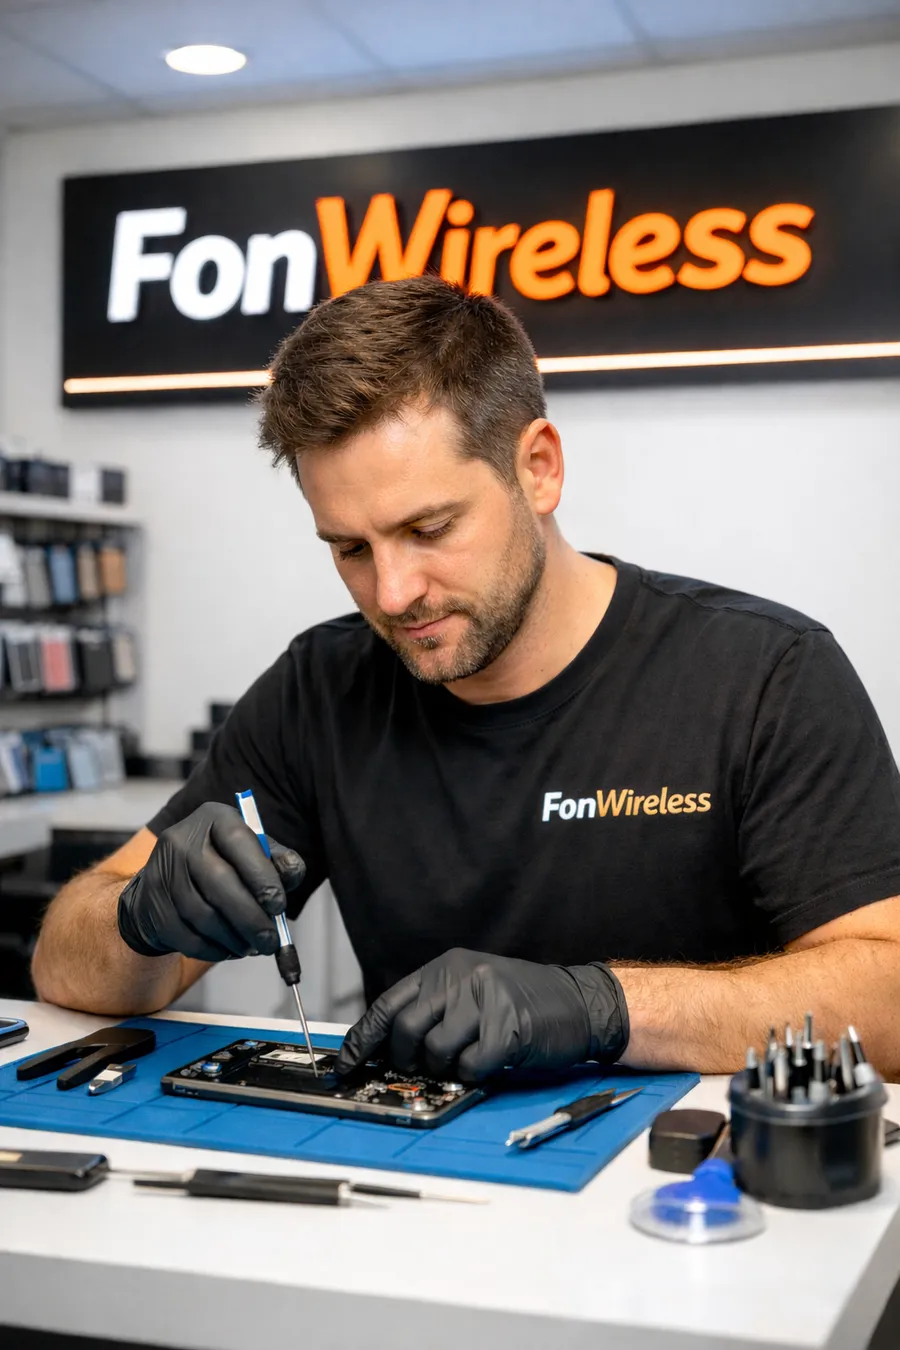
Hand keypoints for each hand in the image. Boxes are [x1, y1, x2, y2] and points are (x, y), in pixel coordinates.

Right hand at [117, 802, 305, 961]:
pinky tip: (228, 949)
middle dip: (251, 918)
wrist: (170, 882)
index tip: (279, 906)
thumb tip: (293, 872)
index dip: (262, 876)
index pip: (240, 841)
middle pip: (220, 883)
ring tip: (252, 947)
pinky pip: (185, 935)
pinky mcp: (152, 903)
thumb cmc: (223, 865)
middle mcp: (183, 839)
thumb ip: (278, 862)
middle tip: (271, 942)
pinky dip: (212, 950)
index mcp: (215, 818)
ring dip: (233, 938)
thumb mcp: (254, 853)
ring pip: (203, 915)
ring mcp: (162, 870)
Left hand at [337, 948, 628, 1081]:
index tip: (346, 1064)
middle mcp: (461, 978)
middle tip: (424, 1069)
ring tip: (469, 1059)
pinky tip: (493, 1061)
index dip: (363, 1038)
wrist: (581, 1002)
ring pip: (436, 1051)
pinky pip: (471, 1066)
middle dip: (408, 1060)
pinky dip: (476, 1074)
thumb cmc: (524, 1002)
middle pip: (407, 1030)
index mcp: (446, 968)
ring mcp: (485, 1001)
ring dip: (447, 1068)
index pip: (389, 1004)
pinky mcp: (508, 1029)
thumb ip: (434, 1009)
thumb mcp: (472, 991)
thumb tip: (388, 1049)